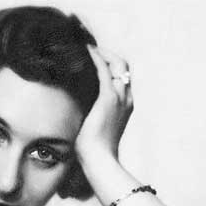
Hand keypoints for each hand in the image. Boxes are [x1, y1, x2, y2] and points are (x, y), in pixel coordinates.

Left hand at [75, 46, 133, 163]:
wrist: (99, 159)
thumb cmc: (94, 149)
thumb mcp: (95, 127)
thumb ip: (93, 114)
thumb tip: (79, 108)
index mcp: (125, 105)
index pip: (123, 76)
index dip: (112, 64)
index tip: (96, 58)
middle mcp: (126, 98)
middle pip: (123, 66)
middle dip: (109, 55)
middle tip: (91, 49)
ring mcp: (119, 97)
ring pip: (116, 64)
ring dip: (102, 53)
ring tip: (87, 47)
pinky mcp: (108, 98)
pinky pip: (103, 70)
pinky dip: (96, 57)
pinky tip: (86, 51)